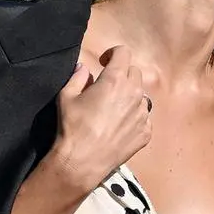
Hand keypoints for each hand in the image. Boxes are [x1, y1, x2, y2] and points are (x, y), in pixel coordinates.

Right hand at [50, 45, 151, 192]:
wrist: (82, 161)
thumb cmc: (73, 126)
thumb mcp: (66, 97)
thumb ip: (77, 77)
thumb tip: (84, 68)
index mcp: (115, 80)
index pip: (124, 52)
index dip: (113, 54)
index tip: (104, 63)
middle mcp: (134, 93)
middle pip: (135, 73)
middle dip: (122, 75)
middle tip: (108, 87)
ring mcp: (143, 113)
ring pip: (141, 95)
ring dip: (129, 97)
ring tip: (113, 110)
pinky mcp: (147, 131)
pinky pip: (144, 118)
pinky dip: (134, 118)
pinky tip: (119, 128)